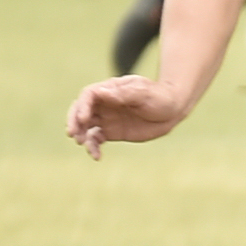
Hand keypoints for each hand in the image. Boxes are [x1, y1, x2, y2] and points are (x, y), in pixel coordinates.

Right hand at [66, 77, 183, 159]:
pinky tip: (97, 156)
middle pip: (81, 110)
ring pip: (85, 126)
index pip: (89, 95)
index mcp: (111, 89)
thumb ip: (125, 94)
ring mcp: (107, 118)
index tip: (83, 119)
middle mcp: (105, 103)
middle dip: (74, 120)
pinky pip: (96, 139)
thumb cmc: (160, 97)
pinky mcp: (111, 132)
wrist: (172, 110)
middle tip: (72, 133)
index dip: (83, 106)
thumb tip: (102, 92)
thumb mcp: (145, 93)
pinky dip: (93, 147)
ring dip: (80, 134)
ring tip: (82, 143)